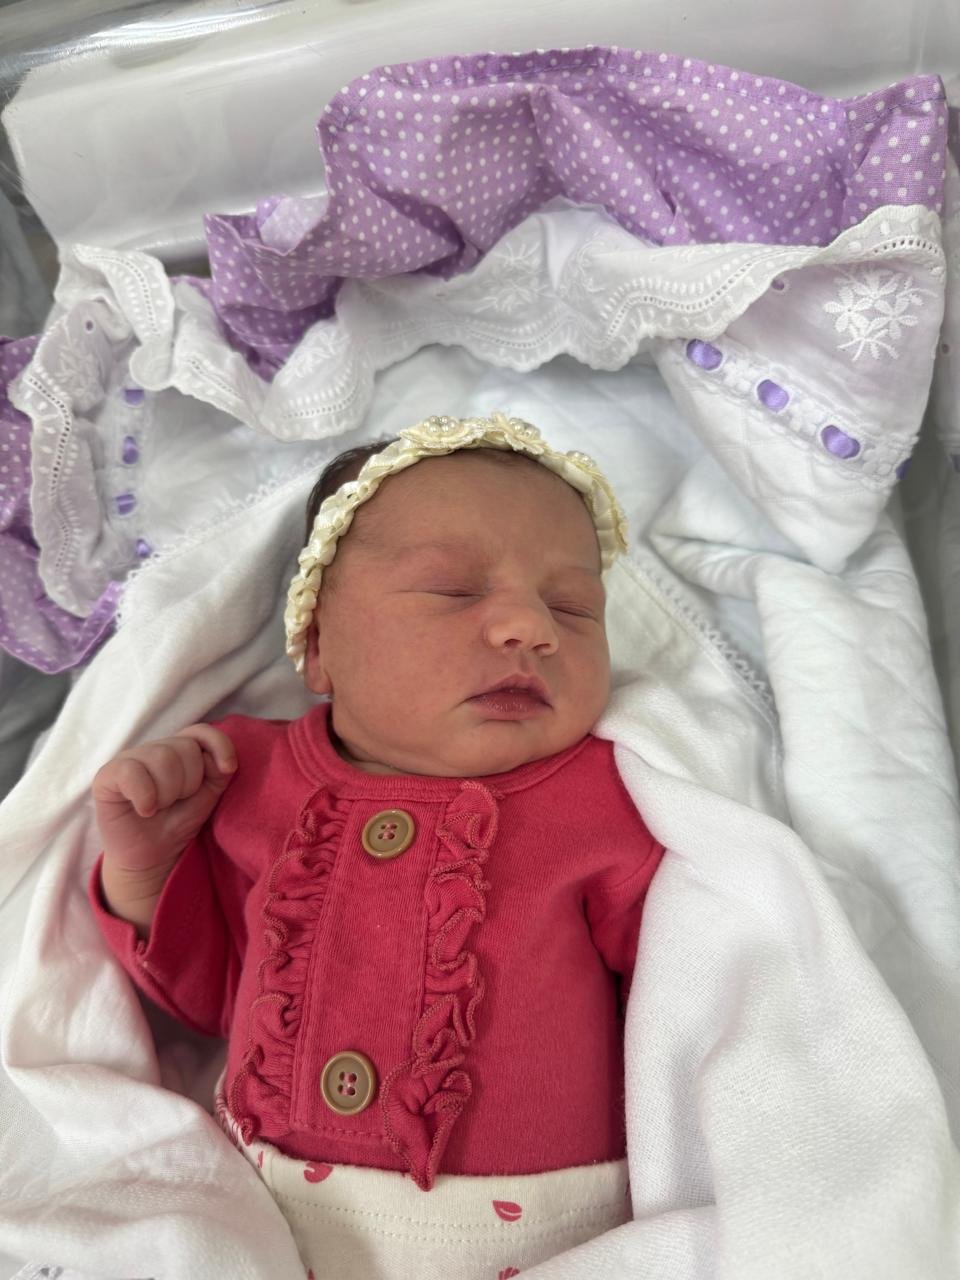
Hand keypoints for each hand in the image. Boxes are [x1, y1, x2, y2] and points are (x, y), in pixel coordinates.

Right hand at [92, 725, 236, 912]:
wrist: (152, 856)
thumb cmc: (177, 822)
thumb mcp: (208, 796)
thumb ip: (218, 772)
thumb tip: (219, 758)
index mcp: (178, 749)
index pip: (200, 731)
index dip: (218, 745)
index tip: (228, 768)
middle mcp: (153, 749)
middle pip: (184, 748)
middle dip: (189, 783)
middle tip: (175, 802)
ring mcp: (129, 760)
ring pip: (162, 758)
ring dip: (168, 793)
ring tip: (159, 807)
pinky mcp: (107, 776)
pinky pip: (132, 772)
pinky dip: (146, 797)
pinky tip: (145, 811)